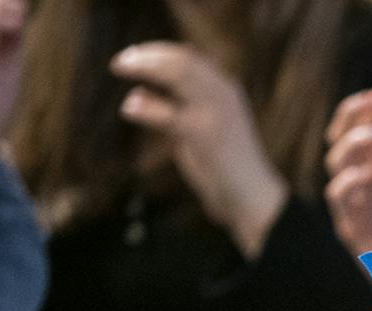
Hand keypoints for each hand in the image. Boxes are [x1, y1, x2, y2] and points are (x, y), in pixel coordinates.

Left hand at [111, 42, 288, 259]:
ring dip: (145, 67)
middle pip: (181, 58)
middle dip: (146, 55)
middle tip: (119, 62)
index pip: (188, 57)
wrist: (252, 199)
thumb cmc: (225, 167)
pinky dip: (147, 107)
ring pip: (178, 72)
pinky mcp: (206, 134)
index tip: (131, 56)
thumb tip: (138, 92)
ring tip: (120, 69)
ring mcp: (216, 111)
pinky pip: (170, 113)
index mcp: (225, 90)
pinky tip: (128, 108)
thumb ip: (177, 108)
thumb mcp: (201, 128)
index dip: (156, 51)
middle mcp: (223, 93)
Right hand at [326, 81, 371, 259]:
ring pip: (335, 161)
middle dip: (355, 114)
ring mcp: (354, 202)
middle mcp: (363, 182)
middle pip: (342, 137)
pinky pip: (338, 195)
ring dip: (354, 143)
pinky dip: (352, 180)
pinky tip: (371, 172)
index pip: (365, 129)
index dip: (371, 107)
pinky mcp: (350, 225)